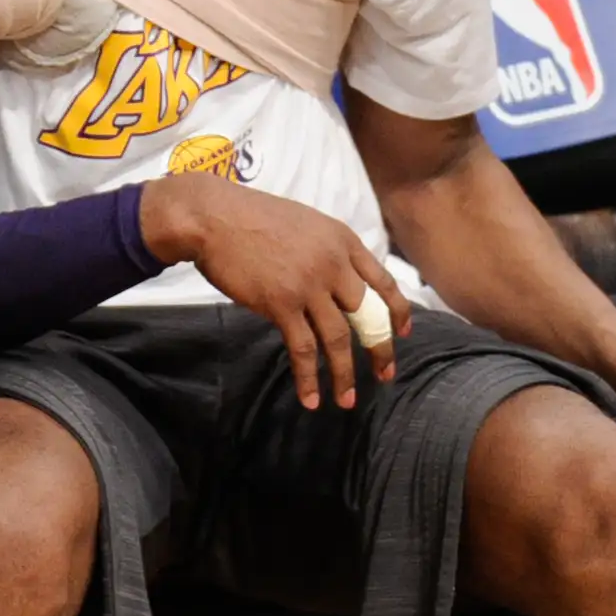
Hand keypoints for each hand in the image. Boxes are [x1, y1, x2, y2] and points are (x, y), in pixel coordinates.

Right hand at [140, 175, 409, 409]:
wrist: (213, 216)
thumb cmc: (251, 217)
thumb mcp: (305, 223)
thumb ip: (327, 249)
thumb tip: (337, 279)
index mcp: (343, 240)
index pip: (384, 282)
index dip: (397, 312)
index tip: (403, 334)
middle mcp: (333, 263)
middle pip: (369, 315)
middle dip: (380, 349)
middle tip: (384, 374)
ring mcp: (309, 285)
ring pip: (339, 338)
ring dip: (345, 374)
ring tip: (347, 400)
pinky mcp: (281, 303)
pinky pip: (303, 349)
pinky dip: (308, 377)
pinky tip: (311, 398)